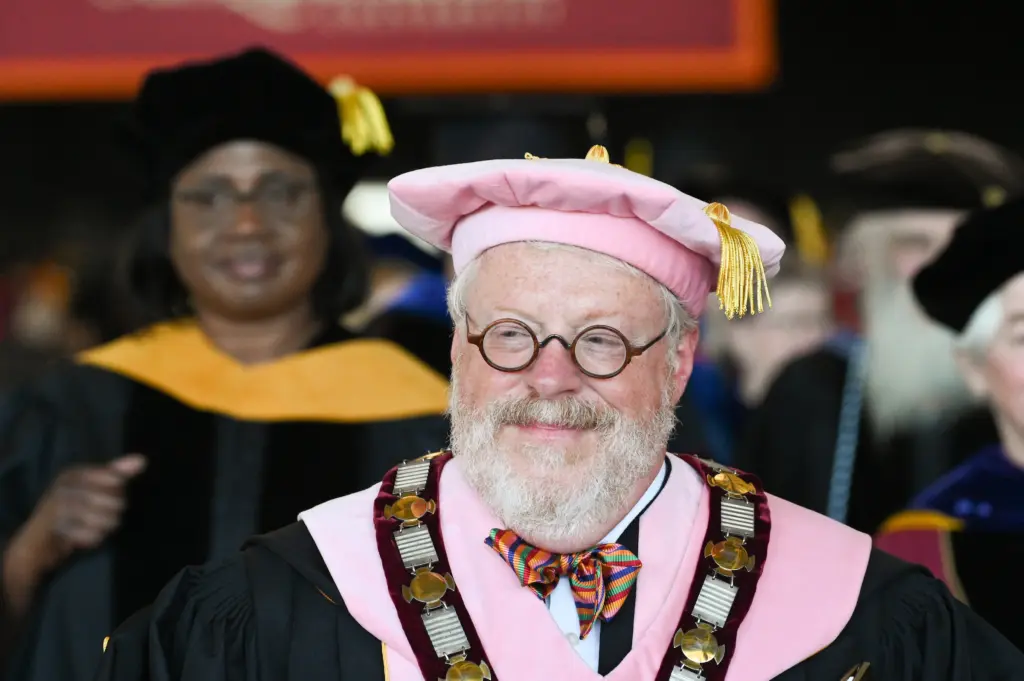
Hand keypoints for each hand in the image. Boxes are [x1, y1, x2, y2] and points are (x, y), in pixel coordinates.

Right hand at [22, 454, 146, 571]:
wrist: (37, 543)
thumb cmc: (73, 510)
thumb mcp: (93, 487)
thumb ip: (117, 472)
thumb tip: (143, 460)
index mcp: (72, 474)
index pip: (112, 478)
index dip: (118, 490)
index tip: (116, 494)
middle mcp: (62, 488)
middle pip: (108, 500)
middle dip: (114, 511)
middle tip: (112, 516)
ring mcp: (55, 509)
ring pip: (98, 518)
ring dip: (105, 525)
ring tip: (103, 526)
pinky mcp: (54, 531)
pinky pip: (86, 535)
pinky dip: (93, 538)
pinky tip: (92, 537)